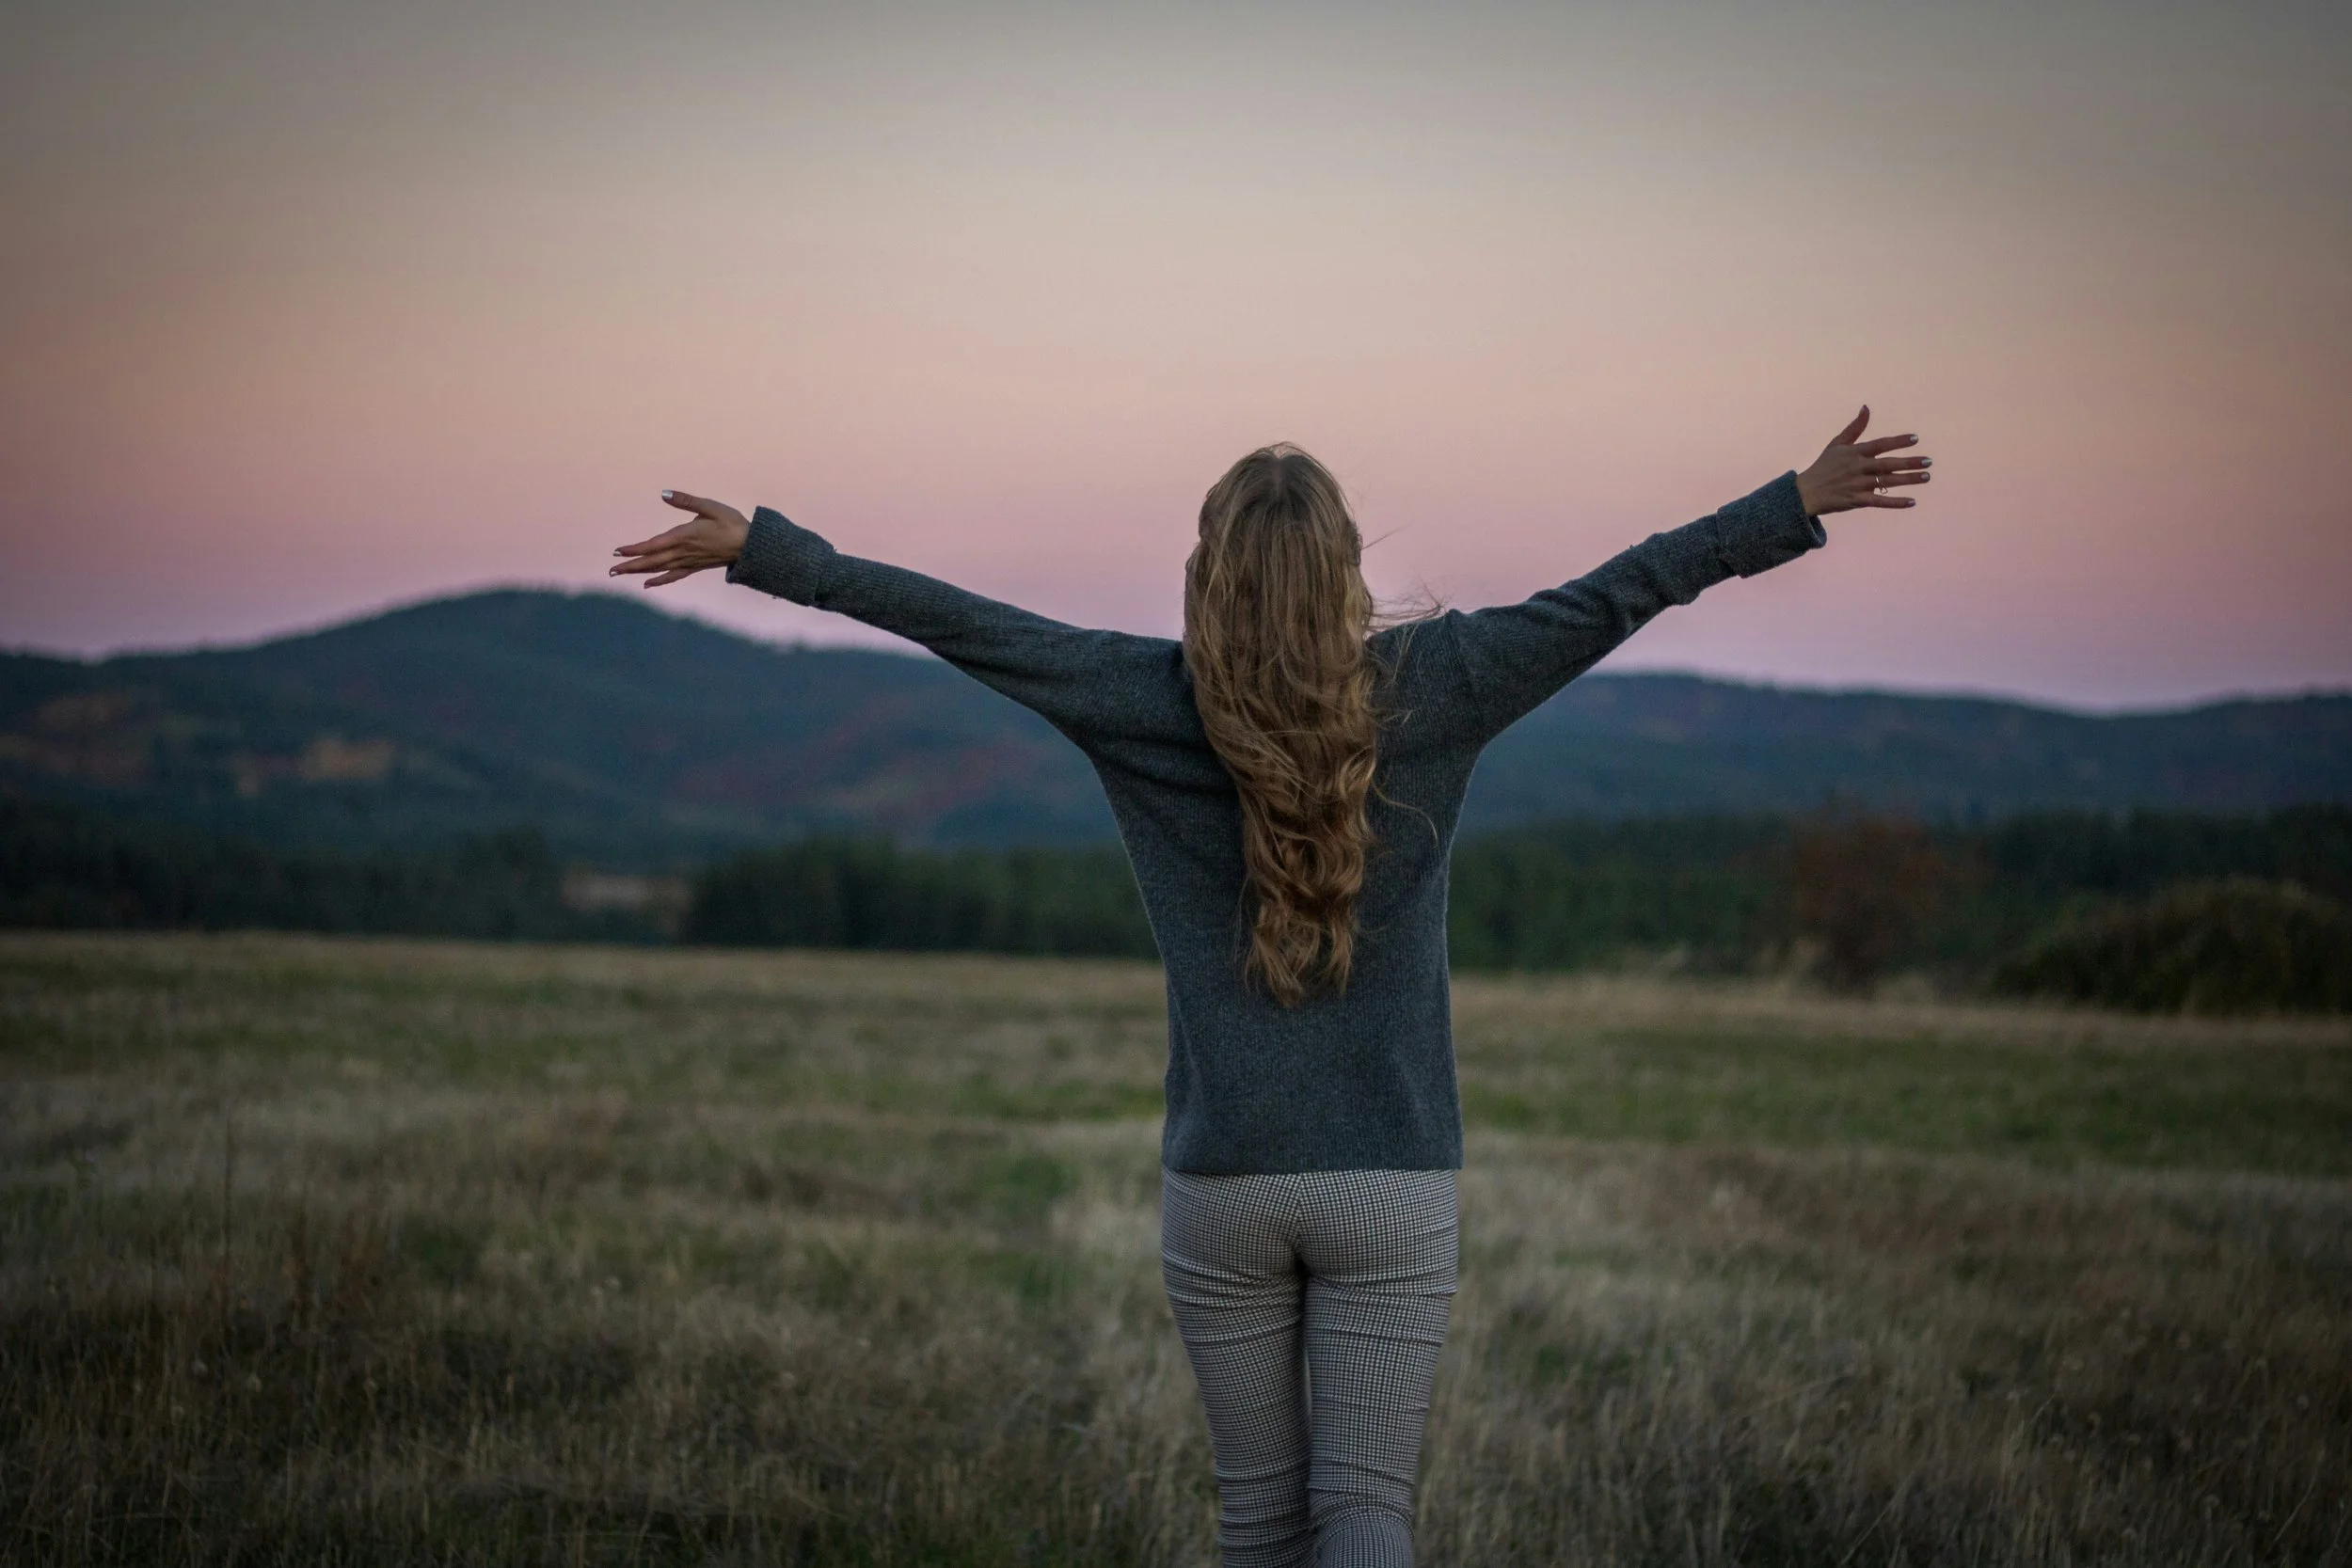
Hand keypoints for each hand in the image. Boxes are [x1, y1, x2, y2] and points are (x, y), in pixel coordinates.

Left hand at [610, 491, 750, 586]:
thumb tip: (664, 494)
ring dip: (639, 572)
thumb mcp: (710, 506)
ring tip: (621, 575)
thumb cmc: (731, 523)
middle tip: (611, 570)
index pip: (653, 545)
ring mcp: (688, 561)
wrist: (750, 546)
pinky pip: (673, 576)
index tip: (617, 552)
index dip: (634, 549)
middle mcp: (683, 551)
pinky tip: (648, 584)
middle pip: (651, 561)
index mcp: (684, 536)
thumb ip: (686, 501)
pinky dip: (659, 580)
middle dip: (630, 565)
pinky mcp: (695, 567)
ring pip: (659, 569)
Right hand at [1795, 407, 1931, 515]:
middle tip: (1929, 461)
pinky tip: (1912, 502)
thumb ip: (1855, 427)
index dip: (1897, 442)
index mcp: (1854, 453)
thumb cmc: (1823, 466)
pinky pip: (1879, 502)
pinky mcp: (1856, 501)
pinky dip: (1895, 502)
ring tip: (1926, 477)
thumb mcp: (1837, 444)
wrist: (1805, 493)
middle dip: (1909, 463)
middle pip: (1887, 465)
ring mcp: (1857, 485)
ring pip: (1887, 482)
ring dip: (1908, 480)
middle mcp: (1857, 468)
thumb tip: (1866, 408)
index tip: (1915, 439)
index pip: (1879, 445)